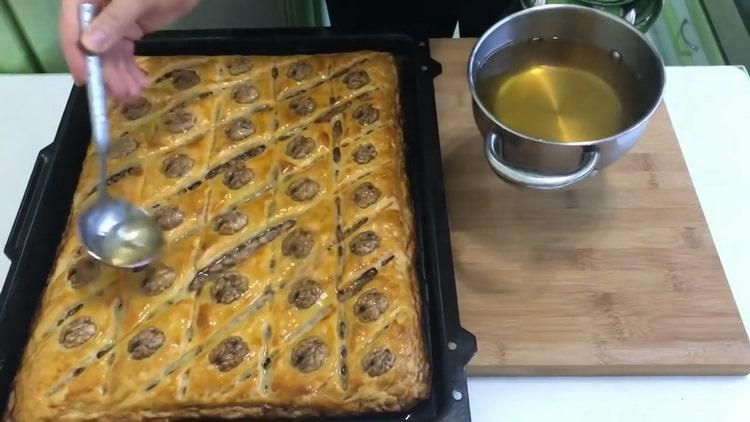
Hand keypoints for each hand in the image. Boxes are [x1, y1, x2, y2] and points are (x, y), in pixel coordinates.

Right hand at [59, 0, 199, 99]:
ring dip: (119, 75)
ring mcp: (111, 18)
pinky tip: (139, 83)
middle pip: (92, 45)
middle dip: (106, 72)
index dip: (78, 55)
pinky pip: (123, 51)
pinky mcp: (129, 27)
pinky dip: (129, 68)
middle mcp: (94, 8)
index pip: (72, 26)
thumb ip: (114, 20)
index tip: (88, 81)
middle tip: (121, 95)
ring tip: (134, 93)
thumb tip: (89, 46)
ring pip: (109, 52)